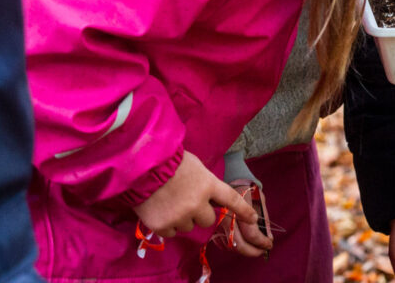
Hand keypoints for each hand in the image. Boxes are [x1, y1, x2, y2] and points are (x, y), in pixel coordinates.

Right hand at [133, 151, 262, 244]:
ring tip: (169, 202)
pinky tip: (160, 210)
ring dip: (183, 218)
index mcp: (208, 184)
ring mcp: (180, 217)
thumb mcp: (195, 166)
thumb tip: (210, 195)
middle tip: (187, 201)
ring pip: (189, 227)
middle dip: (200, 213)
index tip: (253, 219)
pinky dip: (168, 225)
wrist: (140, 166)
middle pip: (208, 220)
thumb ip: (205, 182)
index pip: (231, 200)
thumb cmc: (169, 160)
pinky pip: (172, 233)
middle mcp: (197, 204)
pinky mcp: (163, 226)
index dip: (243, 211)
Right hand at [217, 180, 273, 257]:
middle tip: (262, 251)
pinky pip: (222, 243)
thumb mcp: (260, 200)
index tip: (270, 244)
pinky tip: (243, 243)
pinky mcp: (212, 226)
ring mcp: (217, 224)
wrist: (230, 178)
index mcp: (239, 210)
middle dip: (253, 251)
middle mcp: (225, 219)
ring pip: (230, 246)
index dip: (262, 242)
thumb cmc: (248, 189)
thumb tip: (268, 238)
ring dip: (244, 250)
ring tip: (255, 248)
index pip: (252, 234)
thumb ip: (264, 219)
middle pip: (239, 245)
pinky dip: (233, 246)